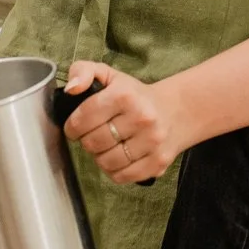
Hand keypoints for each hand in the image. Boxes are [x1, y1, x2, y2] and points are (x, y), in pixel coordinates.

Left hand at [62, 61, 189, 183]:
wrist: (176, 110)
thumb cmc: (135, 95)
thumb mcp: (108, 75)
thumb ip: (82, 71)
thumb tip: (72, 89)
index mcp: (125, 95)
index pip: (83, 118)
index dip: (73, 126)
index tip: (76, 126)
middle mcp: (142, 117)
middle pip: (92, 143)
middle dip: (87, 140)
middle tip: (95, 133)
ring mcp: (152, 142)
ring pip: (105, 163)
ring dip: (101, 156)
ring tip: (108, 145)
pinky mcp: (157, 162)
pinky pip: (121, 177)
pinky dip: (115, 170)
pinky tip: (120, 156)